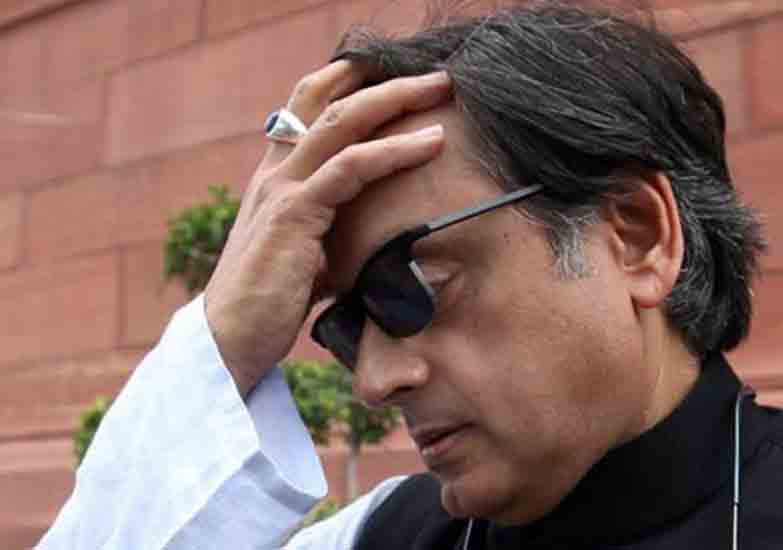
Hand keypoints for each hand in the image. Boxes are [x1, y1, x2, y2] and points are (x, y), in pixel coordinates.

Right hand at [204, 62, 451, 396]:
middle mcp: (276, 172)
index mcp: (277, 177)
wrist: (230, 341)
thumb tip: (368, 241)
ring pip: (342, 122)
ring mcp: (281, 188)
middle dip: (383, 80)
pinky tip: (429, 145)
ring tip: (441, 89)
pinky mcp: (293, 213)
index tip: (396, 75)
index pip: (308, 107)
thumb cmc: (270, 303)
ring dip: (396, 99)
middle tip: (433, 75)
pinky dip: (393, 151)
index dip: (348, 82)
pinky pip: (349, 167)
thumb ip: (329, 236)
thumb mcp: (305, 257)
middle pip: (328, 99)